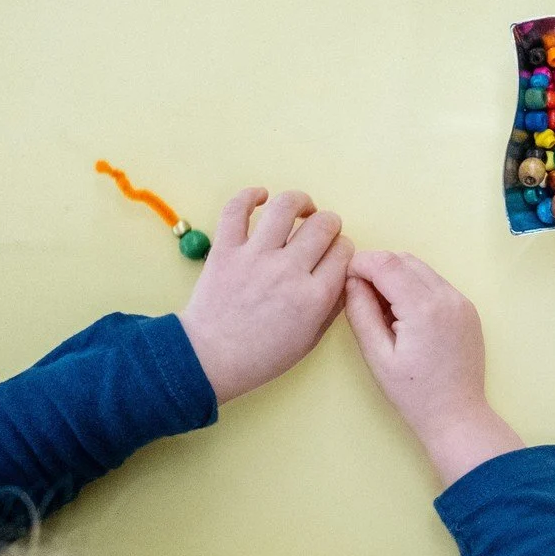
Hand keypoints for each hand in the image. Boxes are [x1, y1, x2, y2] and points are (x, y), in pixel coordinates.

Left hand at [178, 188, 351, 403]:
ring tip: (302, 209)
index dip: (345, 249)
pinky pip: (236, 209)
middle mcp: (289, 270)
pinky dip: (250, 196)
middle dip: (330, 224)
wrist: (210, 359)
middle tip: (323, 231)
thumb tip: (343, 275)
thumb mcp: (311, 338)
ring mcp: (256, 257)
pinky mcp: (225, 249)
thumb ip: (332, 305)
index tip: (337, 253)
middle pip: (323, 225)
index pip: (344, 252)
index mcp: (315, 296)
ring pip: (286, 207)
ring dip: (300, 202)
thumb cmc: (262, 355)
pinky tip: (261, 197)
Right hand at [345, 251, 520, 484]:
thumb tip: (352, 281)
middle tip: (361, 297)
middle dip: (377, 269)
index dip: (360, 264)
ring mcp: (462, 301)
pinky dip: (415, 287)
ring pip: (421, 268)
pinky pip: (436, 283)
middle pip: (404, 259)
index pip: (386, 263)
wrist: (457, 414)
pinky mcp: (468, 309)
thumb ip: (361, 312)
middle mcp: (448, 297)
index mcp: (424, 308)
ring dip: (397, 276)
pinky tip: (405, 314)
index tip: (346, 280)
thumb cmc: (414, 393)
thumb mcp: (377, 355)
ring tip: (383, 309)